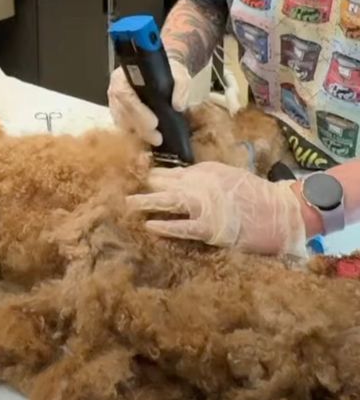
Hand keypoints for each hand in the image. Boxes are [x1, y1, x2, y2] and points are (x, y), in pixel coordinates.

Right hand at [108, 56, 191, 146]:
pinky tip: (146, 135)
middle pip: (123, 114)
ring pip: (121, 122)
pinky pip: (121, 125)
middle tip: (157, 139)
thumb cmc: (165, 70)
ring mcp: (112, 101)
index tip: (155, 124)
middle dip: (141, 129)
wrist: (156, 69)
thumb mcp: (178, 73)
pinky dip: (133, 131)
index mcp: (124, 77)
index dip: (140, 113)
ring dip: (137, 132)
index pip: (127, 97)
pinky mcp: (114, 111)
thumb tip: (178, 106)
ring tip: (153, 138)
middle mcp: (114, 89)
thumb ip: (180, 87)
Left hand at [126, 162, 307, 256]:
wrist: (281, 211)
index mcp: (203, 171)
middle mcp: (201, 185)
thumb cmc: (254, 194)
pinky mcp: (210, 228)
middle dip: (141, 186)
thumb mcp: (225, 175)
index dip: (148, 176)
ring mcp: (204, 206)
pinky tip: (149, 226)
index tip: (131, 178)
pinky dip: (165, 226)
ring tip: (127, 205)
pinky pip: (183, 227)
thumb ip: (200, 176)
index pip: (168, 172)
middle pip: (163, 183)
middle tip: (119, 188)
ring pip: (169, 202)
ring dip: (146, 203)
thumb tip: (173, 179)